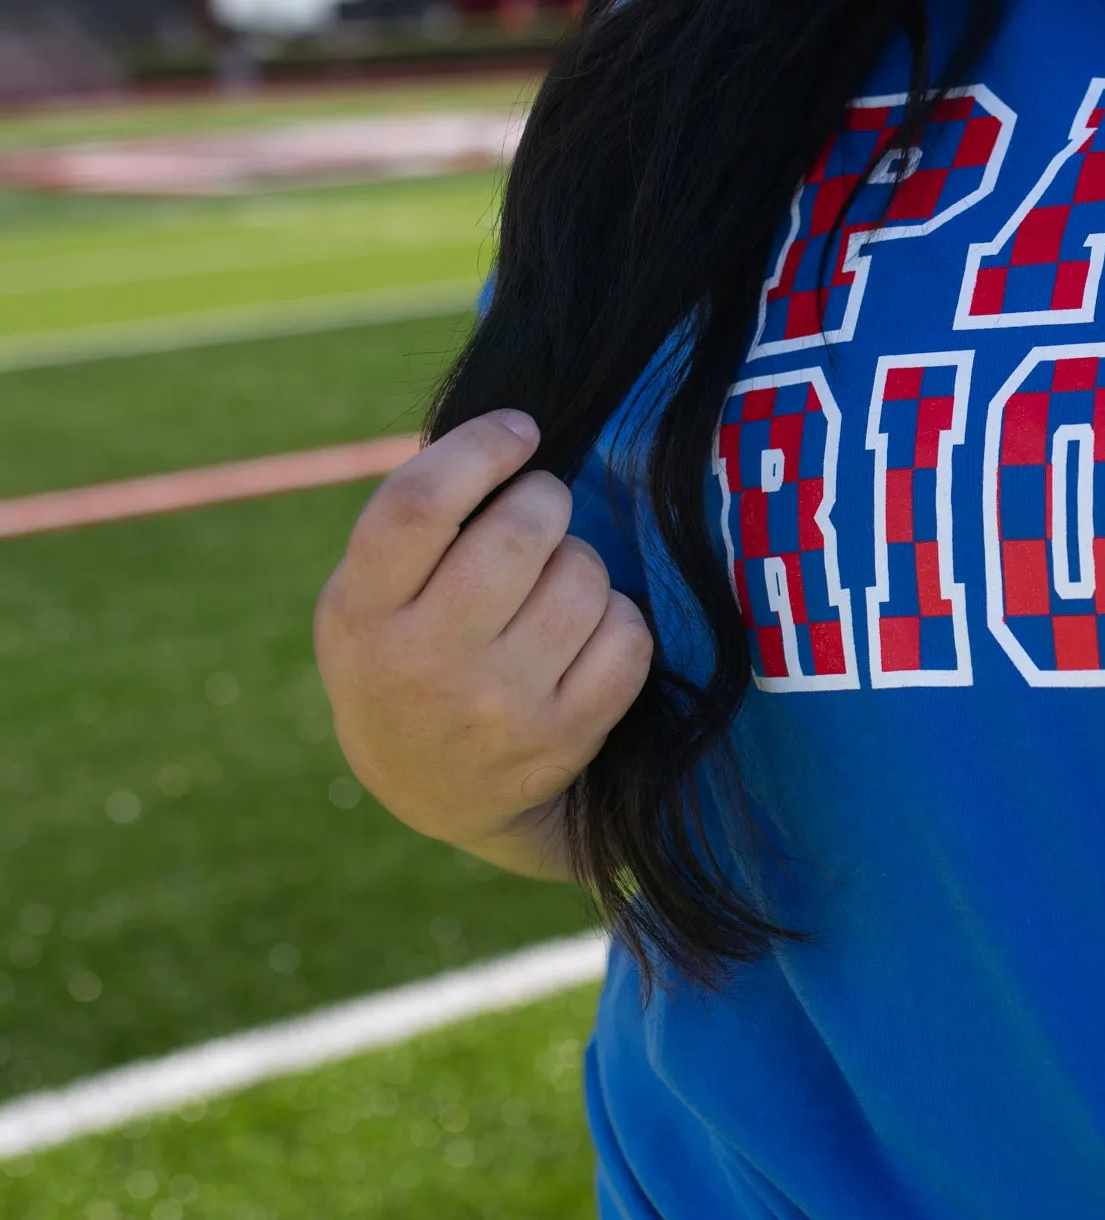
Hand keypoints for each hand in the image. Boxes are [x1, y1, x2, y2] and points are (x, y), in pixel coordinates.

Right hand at [314, 410, 653, 879]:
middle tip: (541, 507)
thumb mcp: (367, 599)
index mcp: (362, 612)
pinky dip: (618, 617)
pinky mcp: (562, 735)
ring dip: (581, 561)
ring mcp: (497, 704)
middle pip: (518, 533)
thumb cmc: (405, 655)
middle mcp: (425, 661)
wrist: (434, 790)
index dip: (480, 448)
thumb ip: (413, 527)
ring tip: (554, 581)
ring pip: (583, 578)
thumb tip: (512, 435)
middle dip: (546, 499)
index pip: (418, 505)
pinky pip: (628, 635)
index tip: (520, 428)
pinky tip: (585, 631)